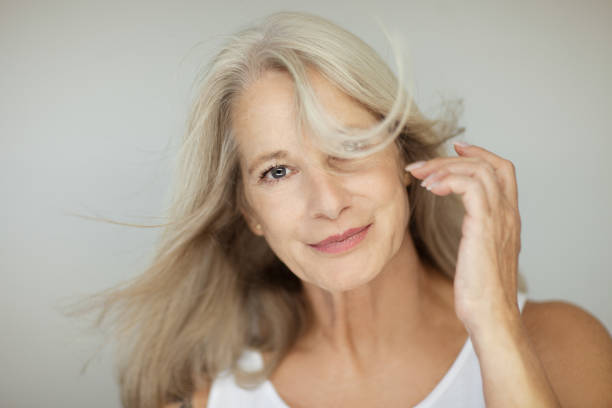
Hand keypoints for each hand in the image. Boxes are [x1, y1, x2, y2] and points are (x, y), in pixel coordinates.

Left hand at [405, 141, 521, 333]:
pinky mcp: (485, 227)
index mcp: (508, 218)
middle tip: (420, 165)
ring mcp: (500, 219)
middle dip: (451, 158)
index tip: (455, 147)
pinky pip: (471, 186)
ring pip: (479, 171)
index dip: (480, 153)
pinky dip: (449, 180)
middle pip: (489, 165)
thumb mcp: (479, 255)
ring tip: (419, 176)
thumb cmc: (480, 293)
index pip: (503, 170)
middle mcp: (508, 214)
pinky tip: (430, 189)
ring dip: (444, 167)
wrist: (491, 317)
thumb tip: (461, 226)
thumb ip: (477, 234)